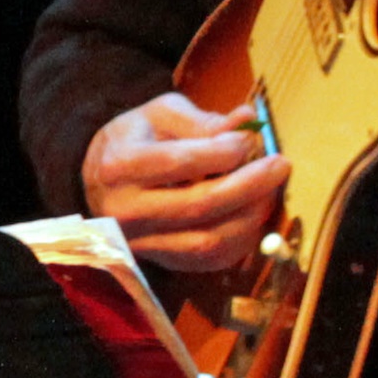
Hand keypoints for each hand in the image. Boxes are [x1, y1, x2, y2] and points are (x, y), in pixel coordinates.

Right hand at [82, 91, 288, 271]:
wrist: (97, 181)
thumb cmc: (133, 141)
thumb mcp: (159, 115)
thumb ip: (202, 121)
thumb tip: (248, 120)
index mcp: (120, 166)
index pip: (181, 163)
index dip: (224, 152)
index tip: (248, 138)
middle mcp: (125, 211)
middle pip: (200, 205)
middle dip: (250, 185)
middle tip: (280, 165)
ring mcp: (142, 242)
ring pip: (210, 240)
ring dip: (251, 215)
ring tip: (269, 189)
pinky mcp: (161, 261)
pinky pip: (212, 259)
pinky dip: (242, 238)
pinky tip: (252, 213)